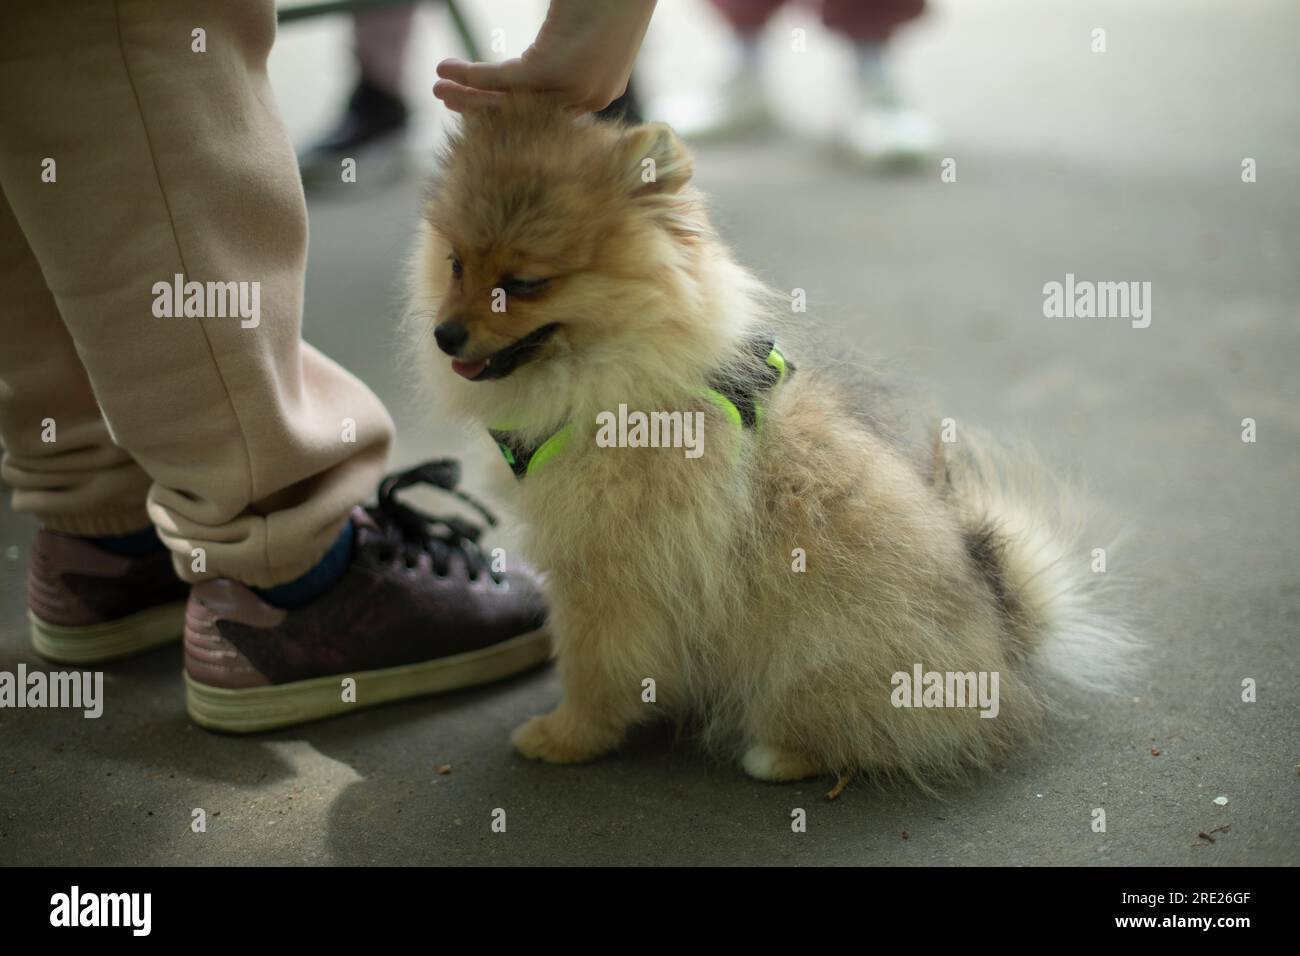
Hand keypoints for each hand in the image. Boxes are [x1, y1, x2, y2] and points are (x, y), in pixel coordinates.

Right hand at [434, 0, 655, 112]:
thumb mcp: (582, 33)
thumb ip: (560, 55)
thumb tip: (530, 64)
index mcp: (599, 90)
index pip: (543, 111)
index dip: (504, 109)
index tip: (475, 104)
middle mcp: (590, 97)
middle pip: (524, 113)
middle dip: (480, 108)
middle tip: (448, 101)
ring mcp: (576, 87)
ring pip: (511, 101)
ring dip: (468, 97)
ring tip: (438, 90)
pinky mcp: (559, 71)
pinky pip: (505, 80)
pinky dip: (471, 76)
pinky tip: (447, 70)